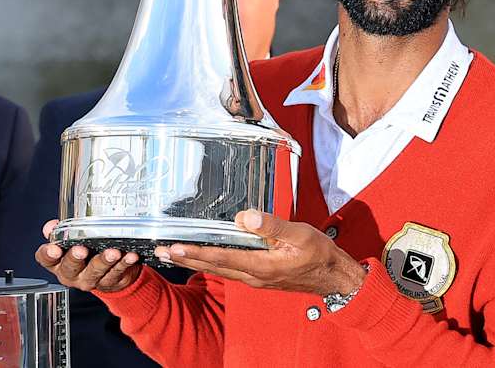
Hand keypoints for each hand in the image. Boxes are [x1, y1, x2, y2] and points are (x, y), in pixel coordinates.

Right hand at [34, 219, 141, 292]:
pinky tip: (130, 255)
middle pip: (70, 267)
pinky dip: (124, 263)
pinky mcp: (110, 282)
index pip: (46, 259)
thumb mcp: (71, 241)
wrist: (108, 273)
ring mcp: (90, 280)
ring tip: (113, 252)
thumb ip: (61, 231)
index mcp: (58, 262)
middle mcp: (72, 274)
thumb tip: (50, 225)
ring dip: (104, 261)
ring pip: (96, 271)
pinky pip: (117, 273)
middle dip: (76, 258)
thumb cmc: (87, 253)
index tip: (54, 249)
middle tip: (82, 250)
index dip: (48, 254)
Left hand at [154, 209, 365, 296]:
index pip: (222, 258)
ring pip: (220, 269)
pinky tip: (205, 257)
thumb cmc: (319, 255)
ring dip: (196, 261)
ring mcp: (256, 278)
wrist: (334, 276)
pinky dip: (212, 263)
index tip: (175, 247)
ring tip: (175, 254)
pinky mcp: (260, 276)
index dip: (196, 252)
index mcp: (262, 266)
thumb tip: (245, 217)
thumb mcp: (299, 234)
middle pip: (214, 266)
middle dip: (187, 259)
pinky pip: (230, 269)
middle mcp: (254, 276)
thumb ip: (271, 225)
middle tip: (161, 252)